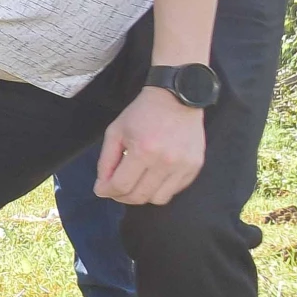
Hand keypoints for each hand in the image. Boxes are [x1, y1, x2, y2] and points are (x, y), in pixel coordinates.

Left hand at [95, 86, 206, 205]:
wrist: (177, 97)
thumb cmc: (143, 112)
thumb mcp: (115, 131)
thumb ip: (106, 161)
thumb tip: (103, 187)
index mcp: (143, 150)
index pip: (121, 186)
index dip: (107, 191)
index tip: (101, 189)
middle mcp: (165, 161)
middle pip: (139, 197)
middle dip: (121, 197)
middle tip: (115, 189)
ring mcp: (183, 166)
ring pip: (158, 199)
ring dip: (142, 196)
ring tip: (136, 183)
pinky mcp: (195, 167)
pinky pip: (175, 190)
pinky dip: (161, 188)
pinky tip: (153, 176)